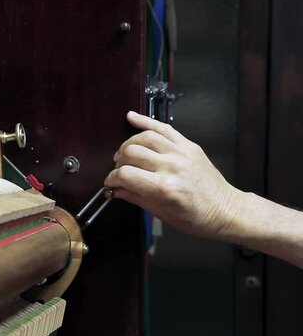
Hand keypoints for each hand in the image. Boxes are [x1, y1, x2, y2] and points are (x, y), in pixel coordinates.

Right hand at [105, 111, 241, 238]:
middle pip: (131, 152)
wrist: (224, 209)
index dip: (112, 178)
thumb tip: (114, 189)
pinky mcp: (189, 145)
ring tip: (124, 154)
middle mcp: (172, 166)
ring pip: (144, 137)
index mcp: (164, 188)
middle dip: (119, 162)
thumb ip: (134, 196)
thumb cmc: (195, 217)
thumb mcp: (161, 213)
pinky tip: (131, 117)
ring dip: (128, 144)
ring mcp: (181, 152)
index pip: (125, 174)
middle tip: (120, 171)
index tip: (111, 183)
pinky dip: (146, 121)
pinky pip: (164, 128)